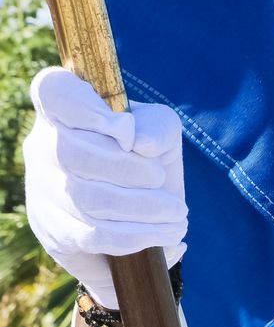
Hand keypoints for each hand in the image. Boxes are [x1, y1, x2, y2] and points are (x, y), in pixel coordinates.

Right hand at [23, 67, 186, 309]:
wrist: (143, 219)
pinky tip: (167, 234)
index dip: (83, 108)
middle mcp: (43, 148)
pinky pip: (92, 235)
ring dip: (142, 207)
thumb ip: (156, 126)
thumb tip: (139, 143)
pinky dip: (136, 235)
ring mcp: (43, 192)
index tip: (124, 130)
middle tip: (162, 179)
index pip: (53, 91)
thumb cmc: (148, 162)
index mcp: (63, 110)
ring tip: (177, 213)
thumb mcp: (161, 134)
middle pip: (71, 154)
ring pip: (85, 199)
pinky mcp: (55, 233)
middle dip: (127, 170)